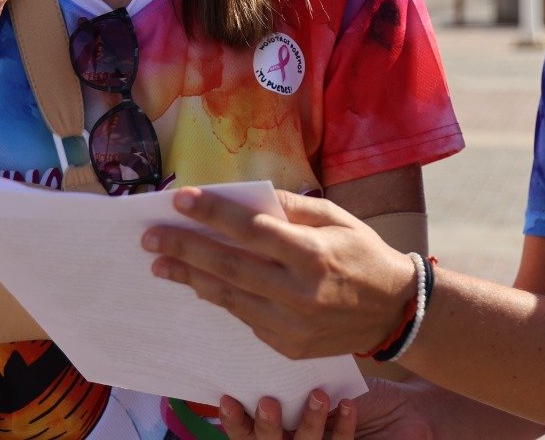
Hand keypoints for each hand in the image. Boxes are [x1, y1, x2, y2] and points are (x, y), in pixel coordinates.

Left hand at [145, 187, 415, 360]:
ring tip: (161, 265)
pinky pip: (245, 318)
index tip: (179, 199)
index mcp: (312, 253)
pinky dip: (221, 298)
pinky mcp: (287, 346)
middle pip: (228, 266)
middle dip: (184, 249)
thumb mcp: (337, 218)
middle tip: (151, 237)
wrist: (393, 311)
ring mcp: (291, 324)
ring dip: (190, 278)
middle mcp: (299, 292)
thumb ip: (291, 207)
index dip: (212, 213)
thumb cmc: (363, 254)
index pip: (250, 230)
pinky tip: (200, 284)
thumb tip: (246, 197)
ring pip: (229, 298)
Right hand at [216, 381, 436, 439]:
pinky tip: (347, 406)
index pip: (247, 435)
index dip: (235, 423)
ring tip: (319, 395)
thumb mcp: (322, 380)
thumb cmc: (358, 394)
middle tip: (269, 402)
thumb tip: (260, 358)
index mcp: (283, 432)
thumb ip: (293, 383)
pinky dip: (342, 428)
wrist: (408, 413)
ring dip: (308, 425)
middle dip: (266, 428)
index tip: (227, 398)